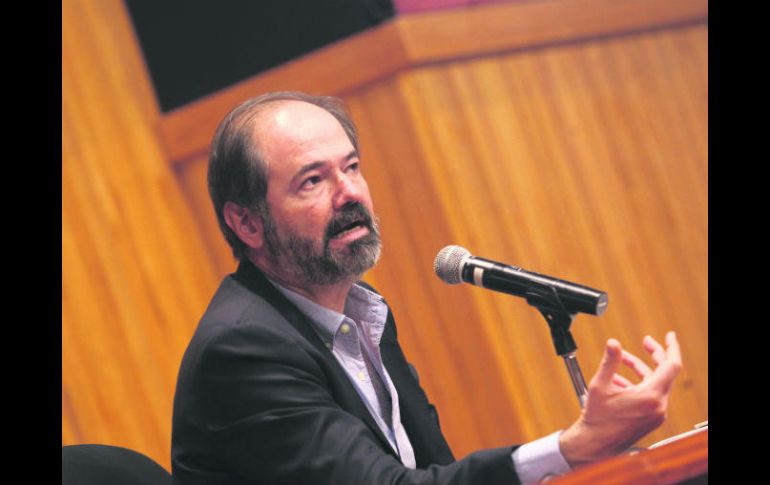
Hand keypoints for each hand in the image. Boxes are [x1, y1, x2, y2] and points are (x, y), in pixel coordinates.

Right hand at [558, 331, 681, 467]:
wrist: (596, 444)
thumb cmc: (597, 418)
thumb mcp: (600, 385)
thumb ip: (610, 361)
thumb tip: (613, 342)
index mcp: (650, 396)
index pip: (672, 366)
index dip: (671, 347)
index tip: (669, 335)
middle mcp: (658, 406)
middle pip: (665, 373)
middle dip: (654, 355)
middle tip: (645, 341)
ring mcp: (657, 414)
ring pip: (657, 383)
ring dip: (641, 369)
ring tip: (623, 360)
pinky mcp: (652, 418)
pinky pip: (652, 395)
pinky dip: (639, 383)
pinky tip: (620, 380)